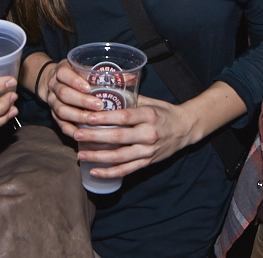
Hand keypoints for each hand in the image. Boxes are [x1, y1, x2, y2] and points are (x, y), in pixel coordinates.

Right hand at [39, 60, 102, 128]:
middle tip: (99, 105)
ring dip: (78, 116)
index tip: (88, 88)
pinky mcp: (54, 115)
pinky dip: (71, 130)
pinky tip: (83, 134)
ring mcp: (52, 102)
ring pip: (61, 110)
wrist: (56, 83)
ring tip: (93, 120)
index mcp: (61, 70)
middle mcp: (54, 86)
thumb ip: (99, 73)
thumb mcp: (83, 69)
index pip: (63, 74)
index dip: (75, 81)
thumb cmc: (76, 75)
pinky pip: (61, 125)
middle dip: (82, 101)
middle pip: (64, 94)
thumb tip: (125, 77)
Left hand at [71, 97, 196, 178]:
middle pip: (118, 137)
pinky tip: (94, 171)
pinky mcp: (148, 162)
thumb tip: (105, 90)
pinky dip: (109, 172)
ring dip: (98, 157)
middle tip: (76, 134)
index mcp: (149, 115)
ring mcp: (148, 150)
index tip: (88, 117)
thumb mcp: (150, 101)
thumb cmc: (164, 112)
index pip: (124, 117)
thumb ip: (129, 98)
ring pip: (120, 156)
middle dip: (95, 137)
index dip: (105, 118)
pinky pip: (126, 170)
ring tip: (80, 154)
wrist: (186, 128)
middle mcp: (149, 134)